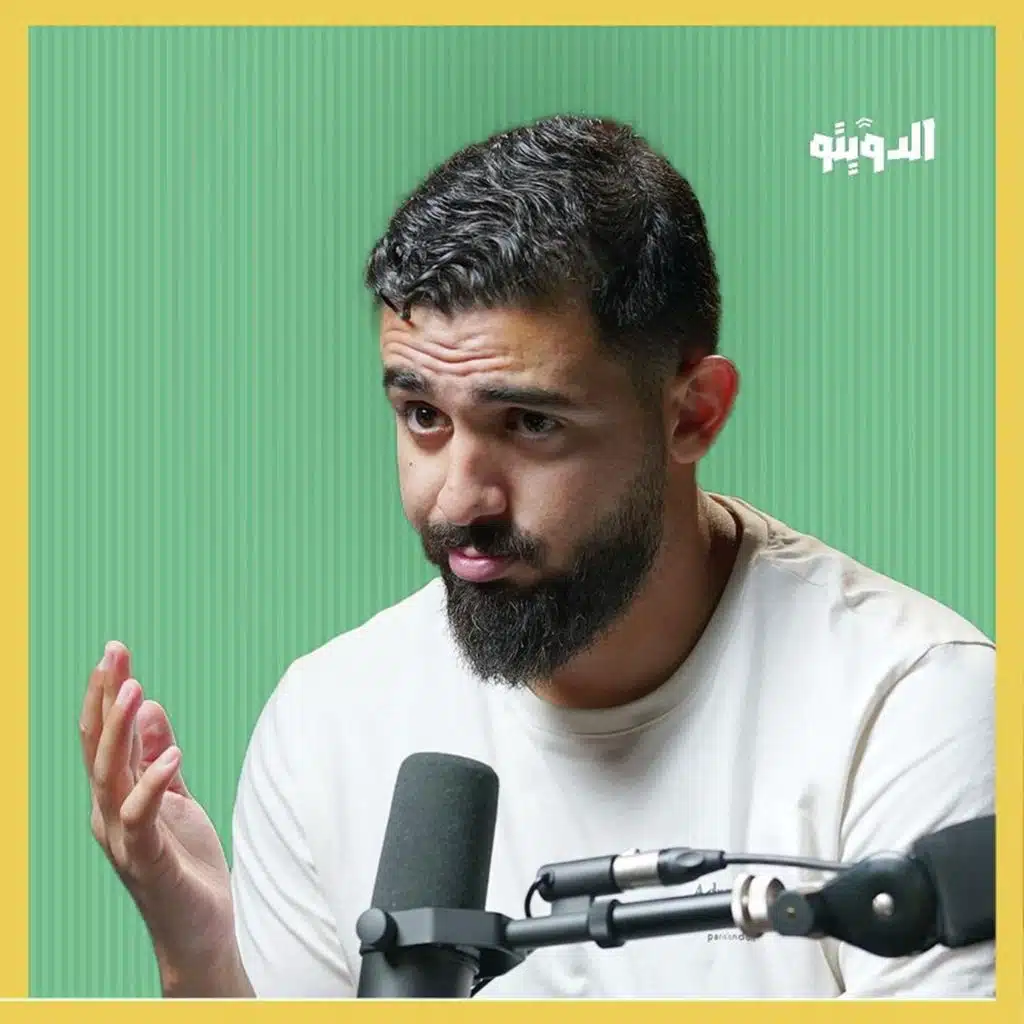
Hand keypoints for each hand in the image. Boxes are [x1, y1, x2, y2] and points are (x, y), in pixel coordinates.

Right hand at [80, 641, 250, 995]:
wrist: (199, 930)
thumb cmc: (187, 865)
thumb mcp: (177, 799)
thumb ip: (158, 758)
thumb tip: (152, 707)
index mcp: (116, 797)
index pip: (106, 737)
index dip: (108, 694)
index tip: (116, 652)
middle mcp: (110, 814)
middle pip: (100, 746)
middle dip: (106, 698)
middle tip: (114, 652)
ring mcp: (125, 839)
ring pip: (110, 776)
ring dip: (121, 731)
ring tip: (136, 688)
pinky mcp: (148, 861)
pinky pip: (143, 817)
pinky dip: (153, 783)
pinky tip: (173, 754)